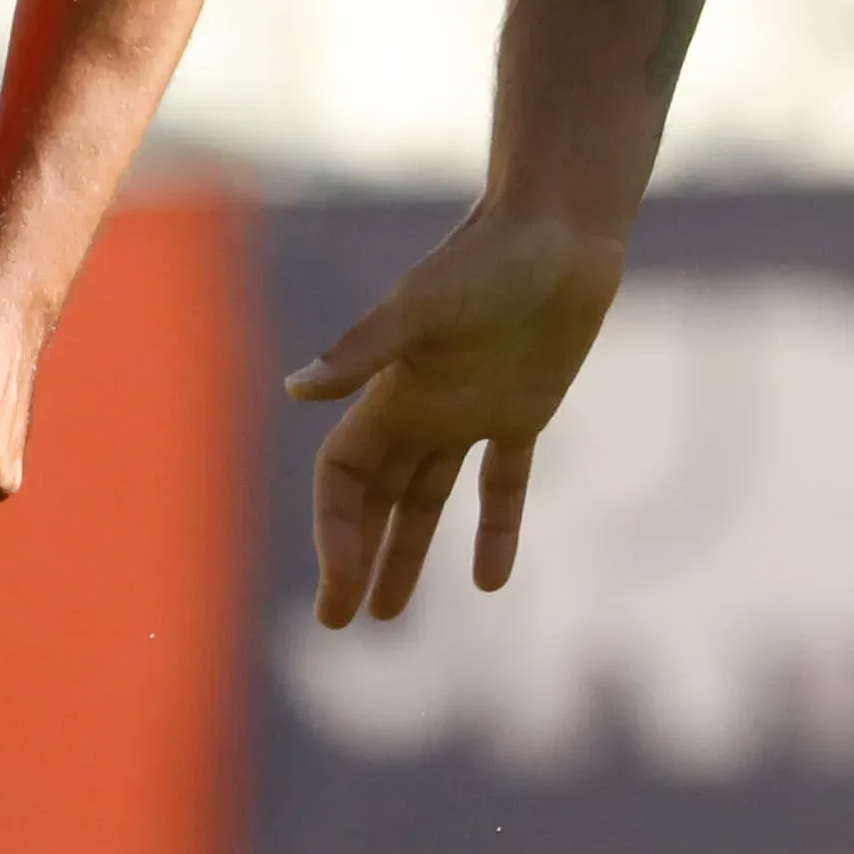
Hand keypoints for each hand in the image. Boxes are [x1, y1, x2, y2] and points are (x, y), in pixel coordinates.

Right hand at [285, 207, 630, 622]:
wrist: (558, 231)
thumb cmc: (486, 260)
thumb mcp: (422, 307)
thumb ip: (363, 350)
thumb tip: (296, 391)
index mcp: (389, 393)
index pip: (344, 478)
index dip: (336, 531)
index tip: (341, 585)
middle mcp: (422, 409)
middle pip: (375, 500)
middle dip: (354, 558)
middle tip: (341, 622)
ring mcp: (471, 412)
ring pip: (428, 499)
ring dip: (407, 554)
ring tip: (390, 614)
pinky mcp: (524, 410)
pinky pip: (503, 482)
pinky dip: (497, 528)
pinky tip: (490, 582)